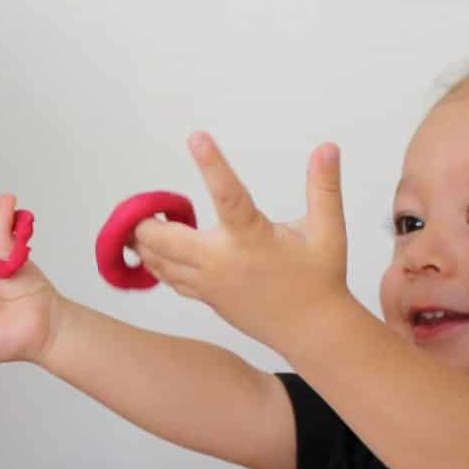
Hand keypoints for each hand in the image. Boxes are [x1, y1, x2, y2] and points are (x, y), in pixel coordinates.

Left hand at [132, 133, 351, 349]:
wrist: (312, 331)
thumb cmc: (320, 279)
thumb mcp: (328, 230)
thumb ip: (324, 186)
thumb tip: (327, 147)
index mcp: (252, 238)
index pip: (229, 195)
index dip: (212, 164)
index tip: (197, 137)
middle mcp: (223, 261)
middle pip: (167, 239)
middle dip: (146, 220)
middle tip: (144, 202)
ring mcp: (210, 282)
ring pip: (160, 261)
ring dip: (145, 240)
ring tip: (140, 220)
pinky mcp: (206, 297)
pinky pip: (168, 278)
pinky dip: (154, 262)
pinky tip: (151, 248)